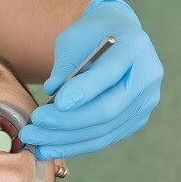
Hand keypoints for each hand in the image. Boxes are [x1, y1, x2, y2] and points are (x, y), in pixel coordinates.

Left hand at [20, 0, 162, 158]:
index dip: (83, 91)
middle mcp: (147, 76)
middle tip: (33, 128)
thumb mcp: (72, 40)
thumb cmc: (89, 34)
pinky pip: (105, 137)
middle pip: (108, 109)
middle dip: (67, 122)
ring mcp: (145, 101)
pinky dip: (76, 145)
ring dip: (66, 140)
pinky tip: (50, 148)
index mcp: (133, 46)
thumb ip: (64, 68)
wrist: (117, 33)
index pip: (110, 73)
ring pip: (105, 129)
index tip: (55, 104)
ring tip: (35, 143)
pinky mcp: (137, 119)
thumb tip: (51, 98)